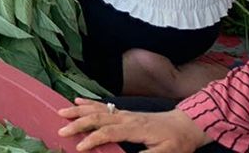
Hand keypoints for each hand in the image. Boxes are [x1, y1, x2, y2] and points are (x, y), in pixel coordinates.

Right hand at [58, 99, 210, 152]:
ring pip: (97, 109)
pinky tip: (77, 101)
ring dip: (78, 110)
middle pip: (98, 117)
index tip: (79, 148)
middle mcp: (127, 118)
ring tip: (62, 112)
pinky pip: (103, 106)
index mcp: (135, 128)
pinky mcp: (125, 112)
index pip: (109, 132)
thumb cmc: (177, 141)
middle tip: (61, 129)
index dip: (93, 139)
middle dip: (78, 123)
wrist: (187, 124)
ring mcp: (125, 113)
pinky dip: (88, 103)